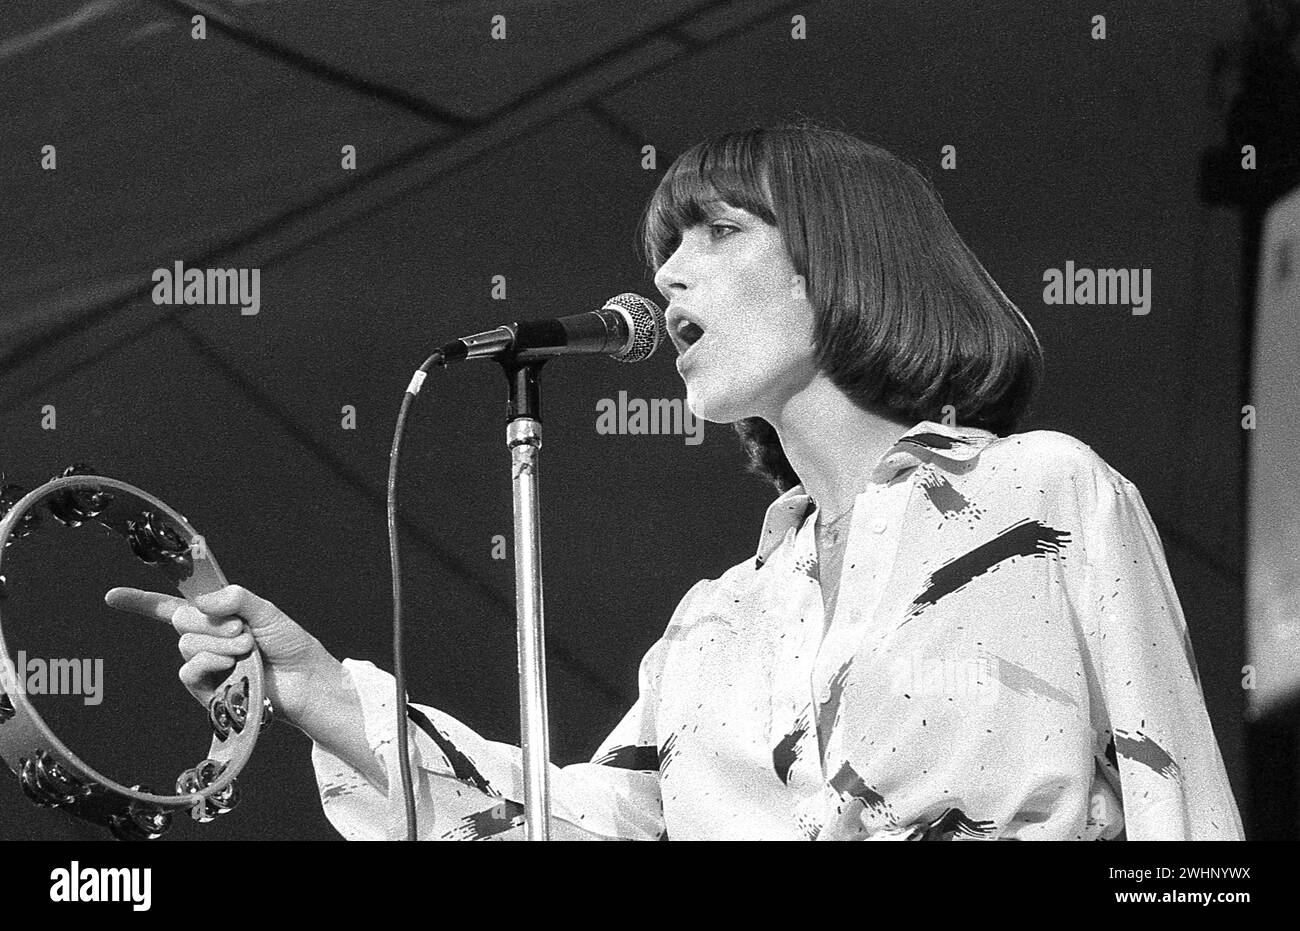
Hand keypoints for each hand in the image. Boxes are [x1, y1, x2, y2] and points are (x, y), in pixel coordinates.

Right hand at [104, 584, 339, 730]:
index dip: (141, 602)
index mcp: (217, 618)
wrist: (305, 681)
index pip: (172, 606)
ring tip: (248, 651)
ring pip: (187, 642)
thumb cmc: (290, 645)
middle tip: (244, 632)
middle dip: (212, 621)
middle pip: (180, 618)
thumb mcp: (266, 611)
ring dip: (220, 643)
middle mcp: (206, 640)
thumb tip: (201, 601)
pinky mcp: (206, 689)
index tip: (112, 596)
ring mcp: (205, 664)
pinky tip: (230, 665)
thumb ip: (236, 598)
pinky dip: (208, 662)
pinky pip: (189, 669)